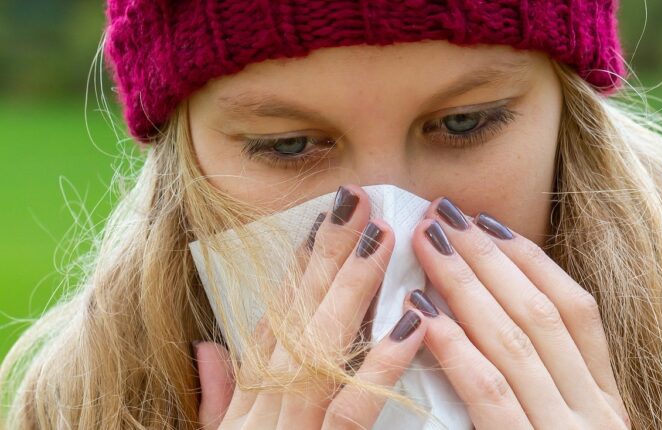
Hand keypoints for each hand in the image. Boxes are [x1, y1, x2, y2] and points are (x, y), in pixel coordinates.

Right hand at [192, 185, 426, 428]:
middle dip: (327, 254)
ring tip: (381, 235)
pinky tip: (412, 323)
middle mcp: (265, 403)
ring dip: (353, 286)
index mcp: (247, 398)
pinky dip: (381, 366)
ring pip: (321, 347)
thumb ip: (219, 395)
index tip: (318, 223)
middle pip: (297, 316)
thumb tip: (207, 346)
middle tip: (355, 201)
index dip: (295, 269)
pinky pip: (352, 409)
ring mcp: (291, 428)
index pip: (272, 320)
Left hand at [406, 197, 630, 428]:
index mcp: (605, 400)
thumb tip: (492, 305)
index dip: (531, 261)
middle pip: (540, 313)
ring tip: (427, 242)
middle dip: (488, 256)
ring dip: (464, 283)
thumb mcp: (563, 424)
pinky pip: (488, 390)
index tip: (487, 222)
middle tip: (444, 214)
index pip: (577, 311)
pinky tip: (421, 310)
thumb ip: (542, 378)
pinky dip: (454, 345)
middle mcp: (594, 413)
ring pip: (514, 341)